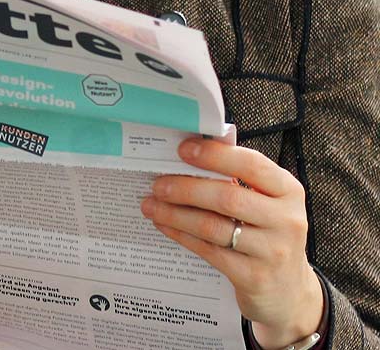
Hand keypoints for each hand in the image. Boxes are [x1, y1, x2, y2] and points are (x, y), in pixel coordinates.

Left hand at [143, 137, 323, 346]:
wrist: (287, 290)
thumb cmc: (268, 235)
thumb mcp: (267, 205)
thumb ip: (239, 182)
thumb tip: (187, 158)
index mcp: (289, 192)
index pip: (252, 165)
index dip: (215, 155)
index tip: (183, 150)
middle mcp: (286, 220)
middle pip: (228, 197)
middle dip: (186, 188)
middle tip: (157, 184)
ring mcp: (272, 250)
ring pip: (213, 226)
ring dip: (175, 214)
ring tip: (150, 205)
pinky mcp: (253, 276)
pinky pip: (208, 251)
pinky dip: (181, 235)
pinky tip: (164, 225)